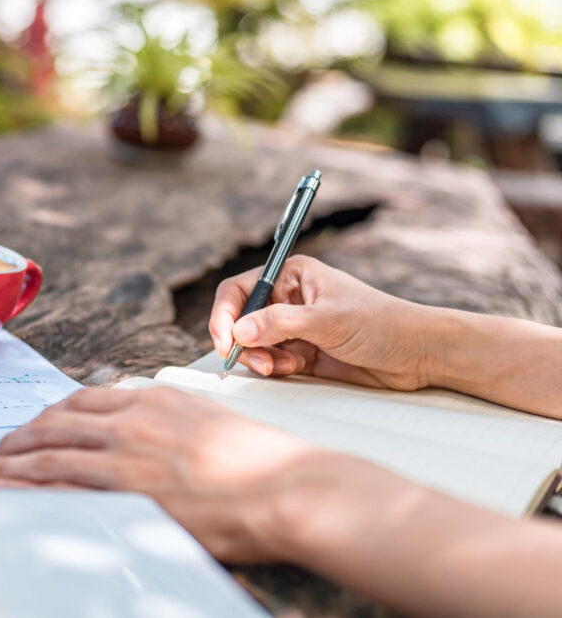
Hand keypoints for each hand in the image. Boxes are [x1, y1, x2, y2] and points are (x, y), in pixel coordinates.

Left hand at [0, 385, 323, 561]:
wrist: (288, 488)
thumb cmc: (262, 460)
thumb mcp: (209, 419)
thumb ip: (170, 420)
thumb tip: (148, 426)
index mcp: (153, 400)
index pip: (84, 399)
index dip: (51, 414)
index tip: (35, 426)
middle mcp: (133, 422)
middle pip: (58, 424)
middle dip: (21, 437)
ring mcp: (128, 458)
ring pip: (51, 456)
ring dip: (13, 464)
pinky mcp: (129, 496)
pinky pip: (65, 491)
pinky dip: (31, 491)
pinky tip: (10, 494)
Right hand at [209, 255, 435, 390]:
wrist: (418, 354)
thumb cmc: (380, 324)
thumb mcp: (327, 320)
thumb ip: (280, 324)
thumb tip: (239, 332)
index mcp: (292, 275)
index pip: (240, 290)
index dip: (225, 315)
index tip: (226, 341)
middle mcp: (288, 298)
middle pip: (241, 320)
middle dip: (244, 343)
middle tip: (258, 362)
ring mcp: (294, 327)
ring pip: (254, 345)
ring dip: (262, 359)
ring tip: (286, 366)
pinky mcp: (302, 352)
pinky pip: (272, 361)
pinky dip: (277, 368)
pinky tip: (298, 368)